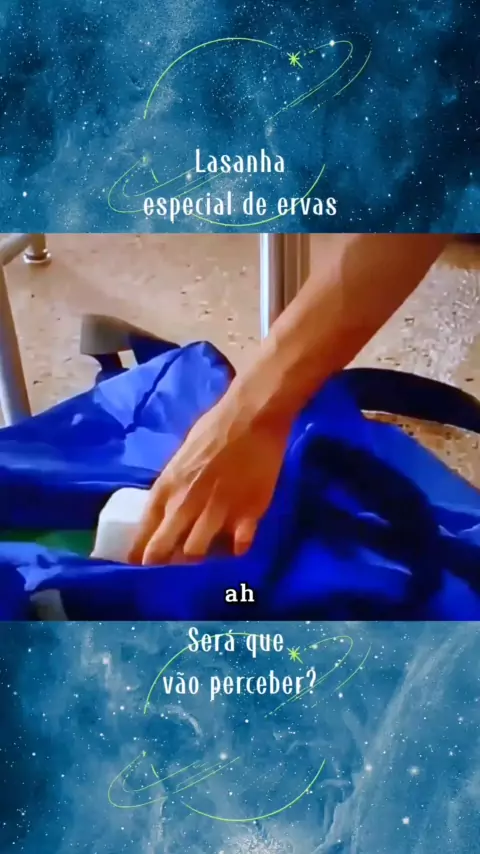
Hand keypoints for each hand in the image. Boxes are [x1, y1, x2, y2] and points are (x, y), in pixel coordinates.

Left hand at [128, 392, 289, 564]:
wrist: (252, 417)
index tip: (140, 561)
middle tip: (171, 561)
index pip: (144, 530)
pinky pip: (237, 548)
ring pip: (197, 553)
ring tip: (206, 548)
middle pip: (164, 549)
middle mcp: (186, 503)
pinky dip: (235, 548)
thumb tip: (168, 509)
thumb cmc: (214, 429)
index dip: (139, 551)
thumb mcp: (180, 456)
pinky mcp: (248, 514)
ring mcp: (217, 511)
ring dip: (199, 554)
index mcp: (167, 486)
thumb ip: (173, 485)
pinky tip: (237, 540)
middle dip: (162, 560)